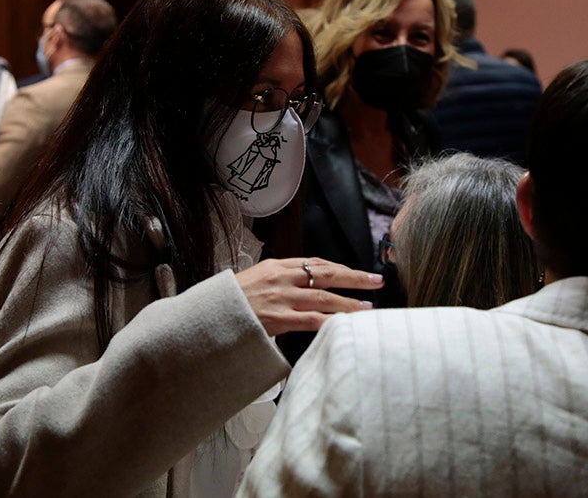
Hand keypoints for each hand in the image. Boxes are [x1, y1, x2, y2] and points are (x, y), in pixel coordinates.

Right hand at [236, 258, 383, 336]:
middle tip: (377, 281)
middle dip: (355, 278)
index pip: (315, 263)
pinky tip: (346, 325)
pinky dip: (332, 321)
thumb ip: (279, 280)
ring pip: (324, 297)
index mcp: (276, 266)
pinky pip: (312, 319)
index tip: (357, 273)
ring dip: (349, 303)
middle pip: (327, 274)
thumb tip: (303, 284)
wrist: (210, 315)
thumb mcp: (255, 279)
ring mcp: (281, 298)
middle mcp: (282, 278)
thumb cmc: (231, 301)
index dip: (340, 268)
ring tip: (368, 308)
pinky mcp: (278, 318)